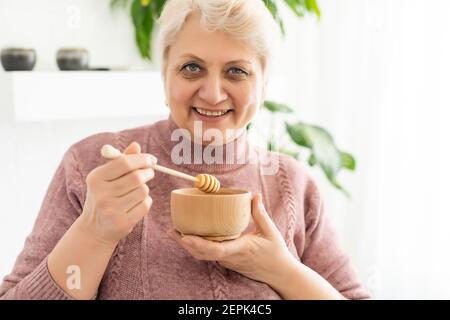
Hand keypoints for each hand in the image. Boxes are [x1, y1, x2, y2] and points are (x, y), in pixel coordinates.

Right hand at [79, 142, 156, 244]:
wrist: (94, 229)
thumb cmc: (104, 197)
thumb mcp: (106, 178)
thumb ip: (121, 161)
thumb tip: (136, 145)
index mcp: (96, 178)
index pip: (124, 163)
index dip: (142, 159)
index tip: (152, 160)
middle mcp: (101, 194)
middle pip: (137, 177)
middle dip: (148, 172)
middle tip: (149, 172)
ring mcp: (111, 210)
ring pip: (143, 191)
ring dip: (145, 189)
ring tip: (137, 192)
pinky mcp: (122, 223)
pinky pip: (145, 205)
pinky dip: (146, 202)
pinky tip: (136, 204)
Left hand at [167, 193, 299, 286]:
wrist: (280, 273)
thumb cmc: (276, 252)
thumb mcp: (270, 231)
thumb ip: (260, 213)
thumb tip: (254, 195)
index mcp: (240, 248)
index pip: (216, 249)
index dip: (198, 244)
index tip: (184, 236)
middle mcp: (231, 257)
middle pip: (202, 254)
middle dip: (185, 243)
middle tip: (171, 231)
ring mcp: (228, 261)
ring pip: (203, 256)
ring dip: (188, 246)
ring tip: (174, 232)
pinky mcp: (227, 261)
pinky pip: (208, 255)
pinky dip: (196, 247)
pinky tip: (189, 236)